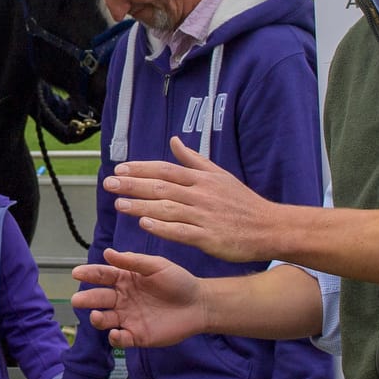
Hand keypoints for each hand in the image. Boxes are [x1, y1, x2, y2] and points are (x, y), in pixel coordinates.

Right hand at [70, 248, 210, 346]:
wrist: (199, 305)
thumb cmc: (179, 281)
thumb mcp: (157, 266)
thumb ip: (133, 261)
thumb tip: (108, 252)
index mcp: (125, 280)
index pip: (103, 276)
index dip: (89, 274)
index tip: (76, 273)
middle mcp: (122, 299)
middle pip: (99, 299)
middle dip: (87, 299)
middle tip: (78, 300)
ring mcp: (128, 318)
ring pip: (105, 320)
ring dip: (98, 319)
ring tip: (97, 316)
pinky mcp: (137, 335)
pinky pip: (121, 338)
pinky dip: (115, 338)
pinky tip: (116, 333)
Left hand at [104, 139, 281, 262]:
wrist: (270, 227)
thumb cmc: (243, 203)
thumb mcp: (220, 175)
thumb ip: (194, 159)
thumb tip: (174, 140)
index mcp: (201, 179)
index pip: (165, 169)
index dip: (140, 168)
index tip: (119, 169)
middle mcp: (200, 194)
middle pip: (161, 186)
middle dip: (132, 185)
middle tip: (108, 183)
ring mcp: (204, 215)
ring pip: (166, 208)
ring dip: (141, 206)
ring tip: (119, 205)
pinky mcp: (208, 237)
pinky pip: (181, 231)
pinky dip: (163, 227)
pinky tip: (145, 225)